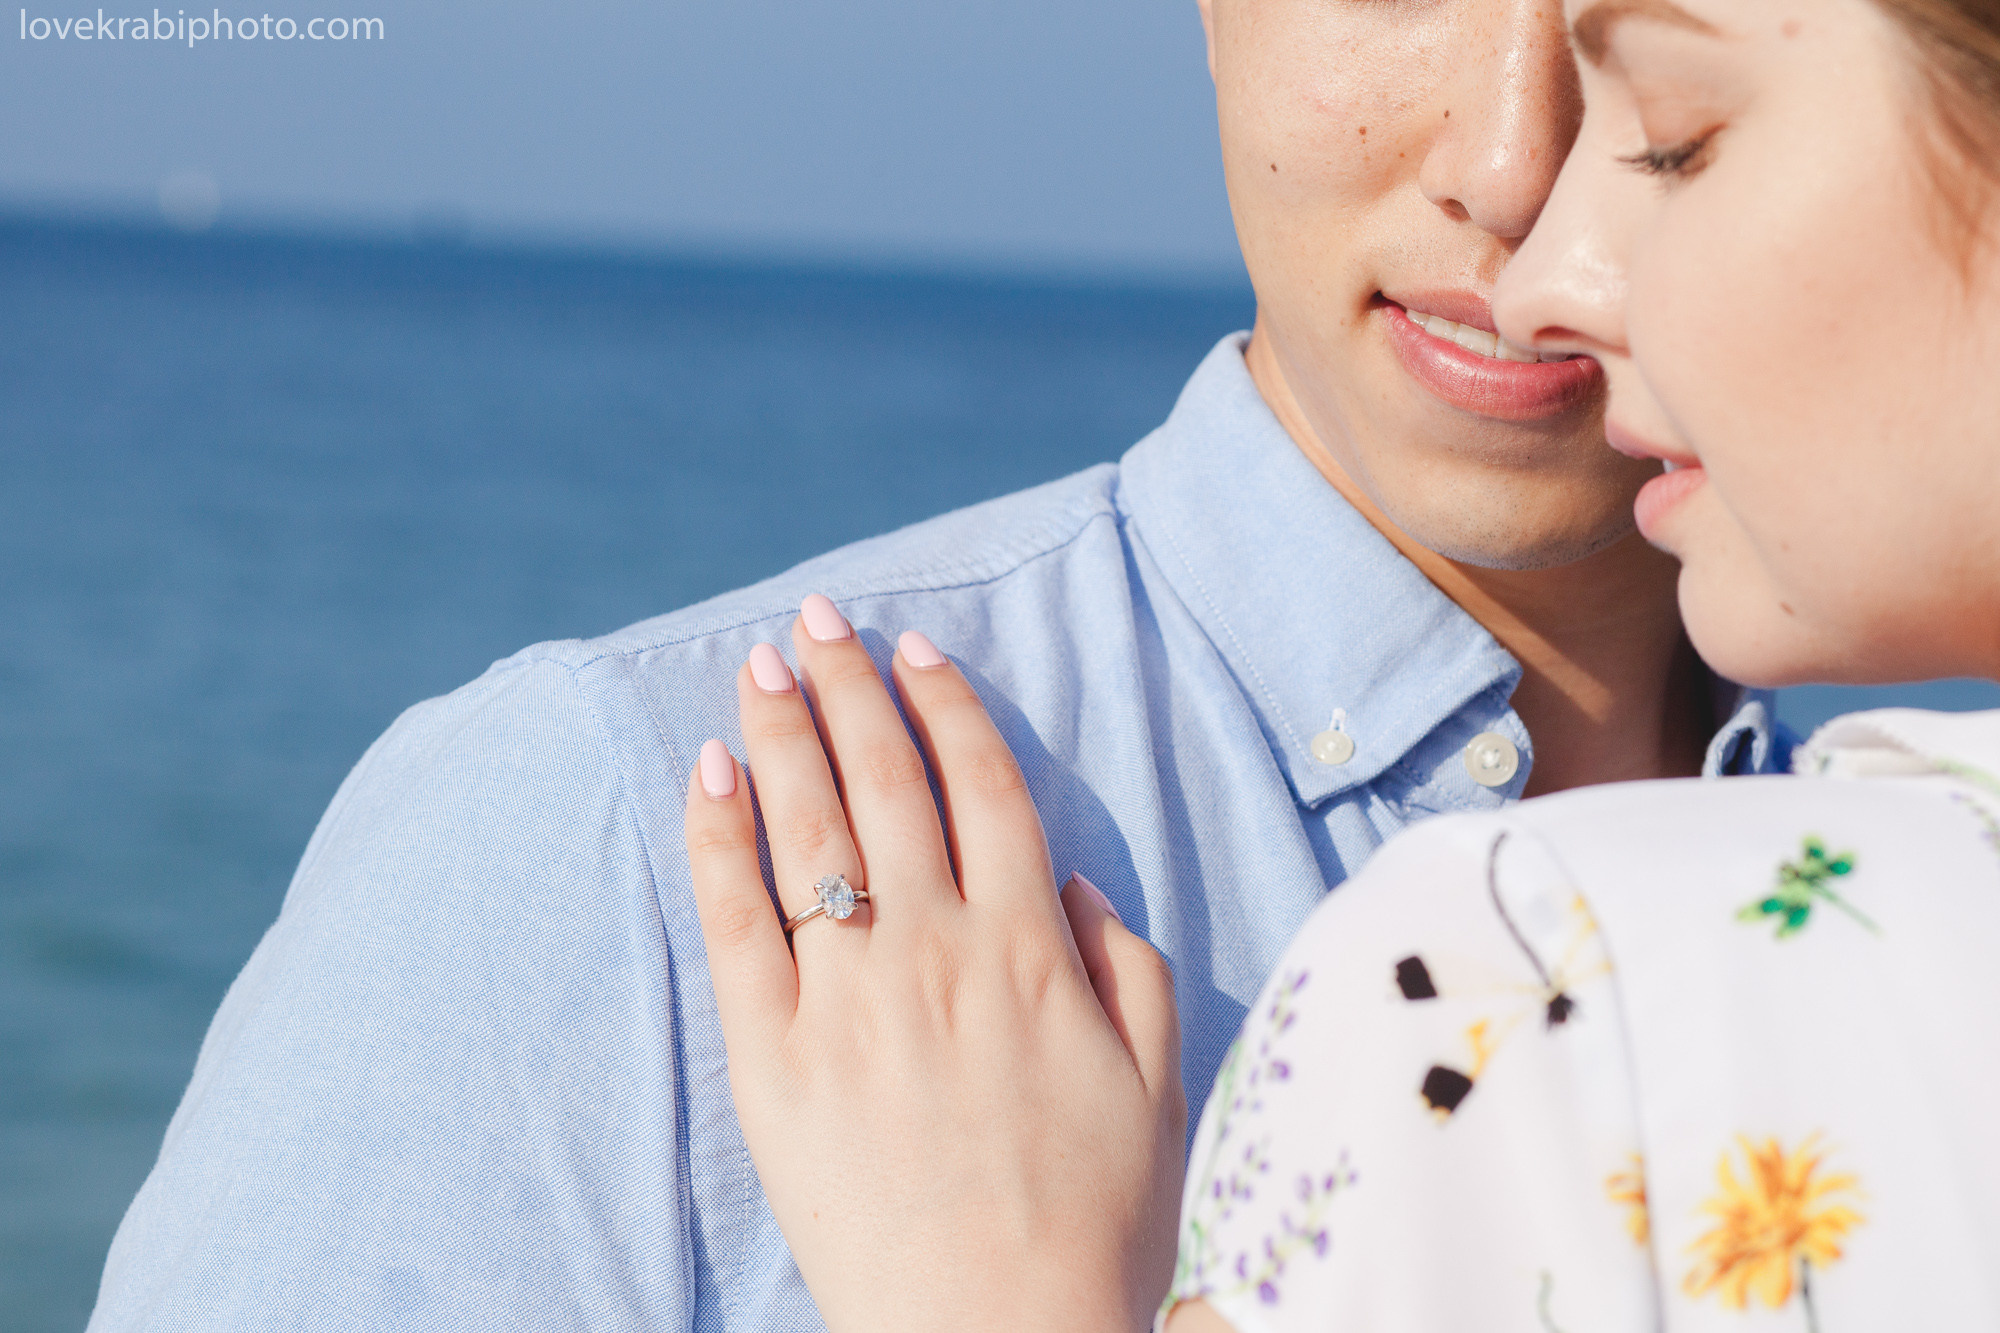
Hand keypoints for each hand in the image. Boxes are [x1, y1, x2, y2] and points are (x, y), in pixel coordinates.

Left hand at [683, 595, 1184, 1332]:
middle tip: (821, 620)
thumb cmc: (1090, 1218)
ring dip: (785, 731)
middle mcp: (939, 947)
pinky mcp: (775, 1054)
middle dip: (851, 687)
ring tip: (761, 663)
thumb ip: (1130, 964)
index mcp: (1033, 947)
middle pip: (887, 782)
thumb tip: (1075, 880)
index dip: (950, 709)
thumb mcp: (1160, 1082)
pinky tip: (711, 773)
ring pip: (811, 826)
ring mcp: (851, 996)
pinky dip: (722, 836)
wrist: (995, 1332)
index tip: (920, 652)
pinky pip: (739, 921)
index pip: (987, 789)